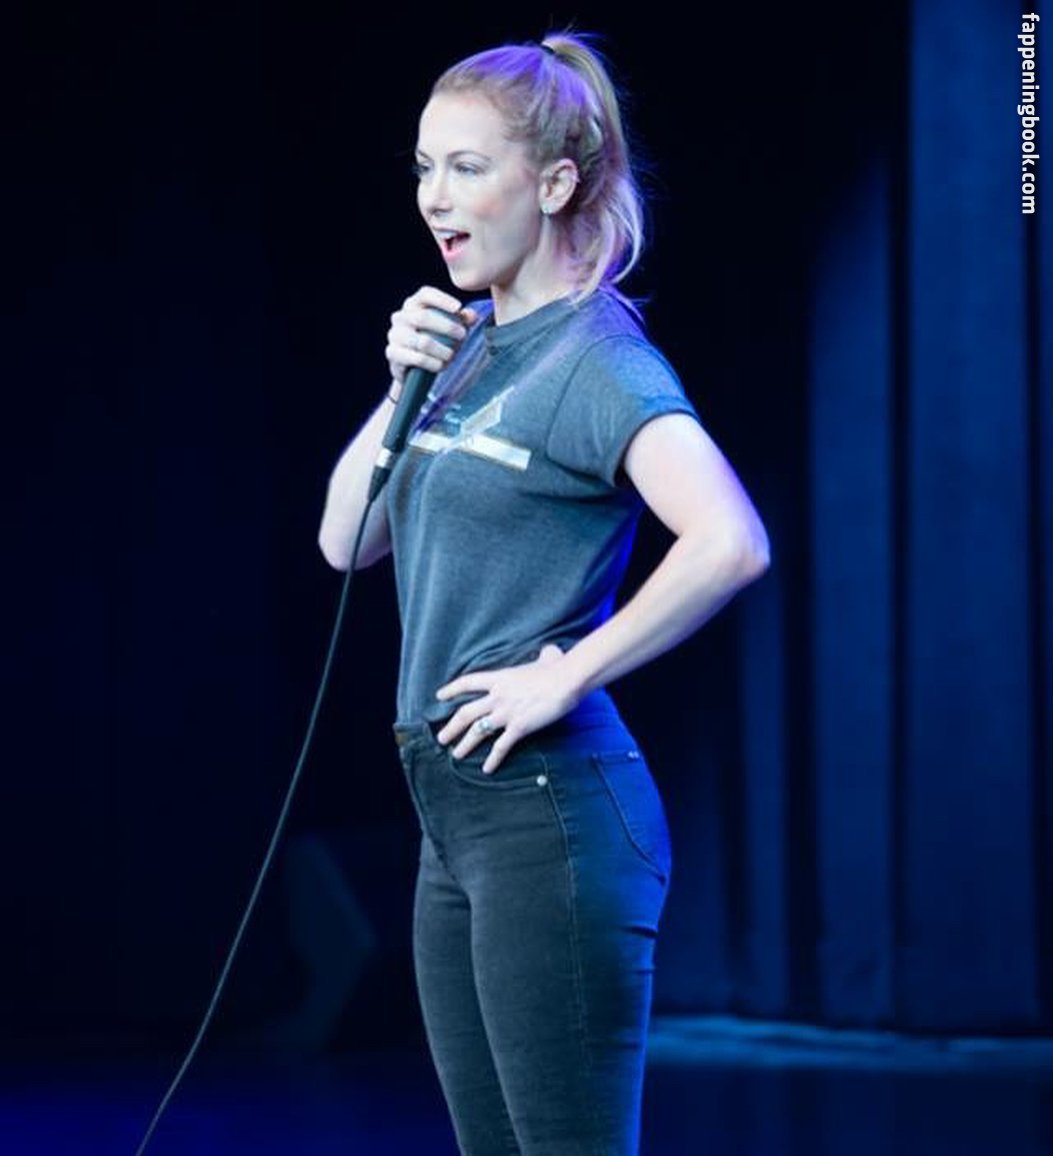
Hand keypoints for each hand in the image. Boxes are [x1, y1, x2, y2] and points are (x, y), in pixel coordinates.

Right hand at [386, 286, 477, 390]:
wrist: (412, 368)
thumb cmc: (433, 341)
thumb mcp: (449, 329)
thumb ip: (461, 320)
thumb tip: (472, 316)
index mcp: (413, 304)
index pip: (425, 294)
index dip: (442, 299)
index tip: (458, 308)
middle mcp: (400, 317)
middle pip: (423, 317)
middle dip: (447, 326)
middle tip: (463, 335)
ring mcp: (395, 335)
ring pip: (422, 341)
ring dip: (442, 349)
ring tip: (452, 355)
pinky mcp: (393, 353)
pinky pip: (417, 358)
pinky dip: (433, 363)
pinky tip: (442, 365)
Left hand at [435, 645, 579, 772]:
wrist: (566, 680)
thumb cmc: (559, 667)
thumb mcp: (548, 657)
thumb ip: (544, 655)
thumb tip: (551, 651)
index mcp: (500, 679)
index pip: (468, 683)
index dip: (451, 690)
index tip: (439, 696)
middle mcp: (497, 697)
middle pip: (465, 713)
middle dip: (451, 727)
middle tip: (441, 738)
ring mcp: (506, 713)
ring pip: (477, 731)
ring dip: (465, 745)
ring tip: (456, 755)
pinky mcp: (518, 727)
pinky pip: (501, 747)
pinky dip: (493, 760)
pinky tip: (487, 769)